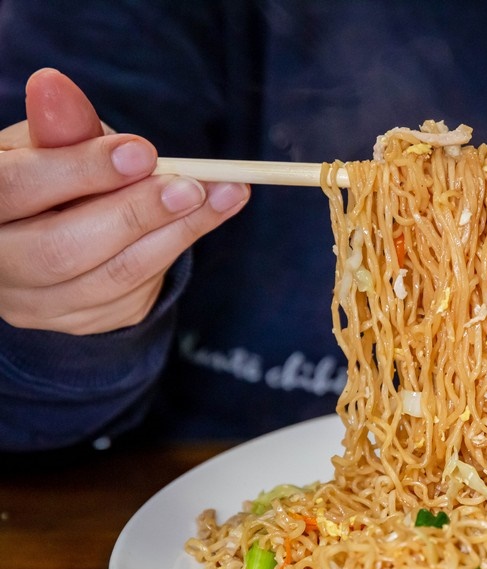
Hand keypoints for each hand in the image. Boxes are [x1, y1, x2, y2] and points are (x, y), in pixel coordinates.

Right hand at [0, 68, 249, 334]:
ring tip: (223, 193)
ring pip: (112, 275)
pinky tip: (211, 213)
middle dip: (136, 213)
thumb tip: (53, 85)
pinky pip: (136, 290)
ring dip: (177, 231)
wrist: (58, 234)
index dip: (79, 172)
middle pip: (63, 249)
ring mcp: (36, 303)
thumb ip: (60, 127)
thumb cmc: (51, 175)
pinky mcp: (81, 321)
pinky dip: (179, 246)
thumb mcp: (48, 145)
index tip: (141, 152)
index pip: (14, 190)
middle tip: (192, 185)